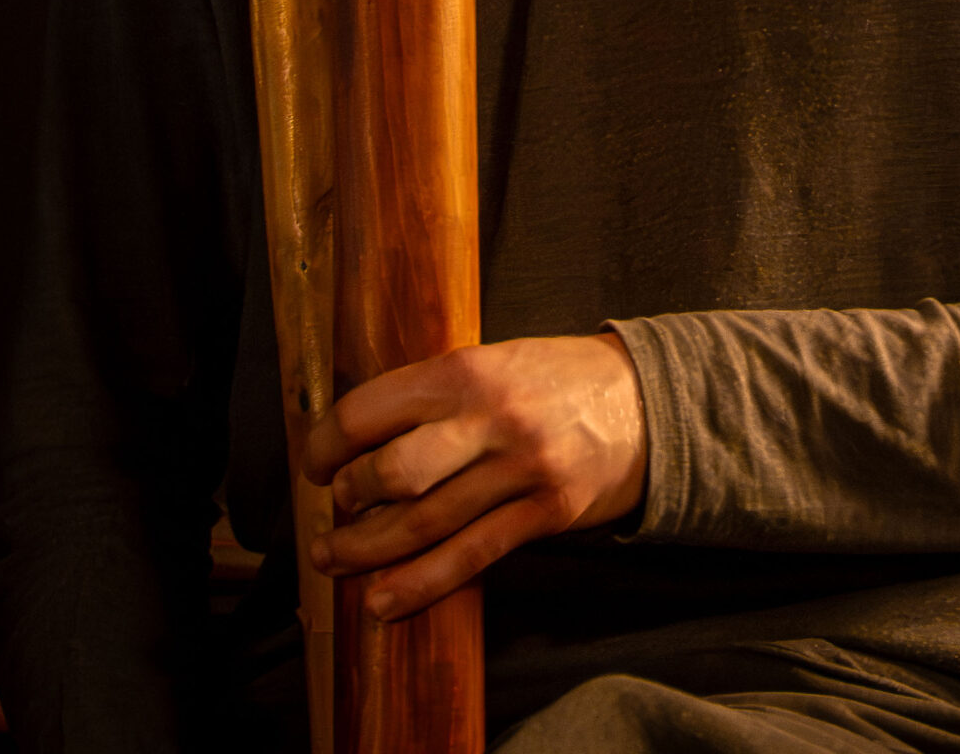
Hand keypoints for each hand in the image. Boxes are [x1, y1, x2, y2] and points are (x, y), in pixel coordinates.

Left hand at [303, 331, 646, 620]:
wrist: (645, 399)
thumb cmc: (557, 377)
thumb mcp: (495, 360)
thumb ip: (437, 392)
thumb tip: (361, 436)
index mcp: (469, 369)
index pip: (373, 410)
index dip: (328, 443)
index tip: (314, 462)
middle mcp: (492, 418)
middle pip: (395, 472)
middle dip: (350, 498)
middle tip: (335, 507)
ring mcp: (521, 469)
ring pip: (426, 523)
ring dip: (368, 549)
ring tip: (335, 558)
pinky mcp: (545, 513)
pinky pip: (470, 557)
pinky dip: (420, 585)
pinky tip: (384, 600)